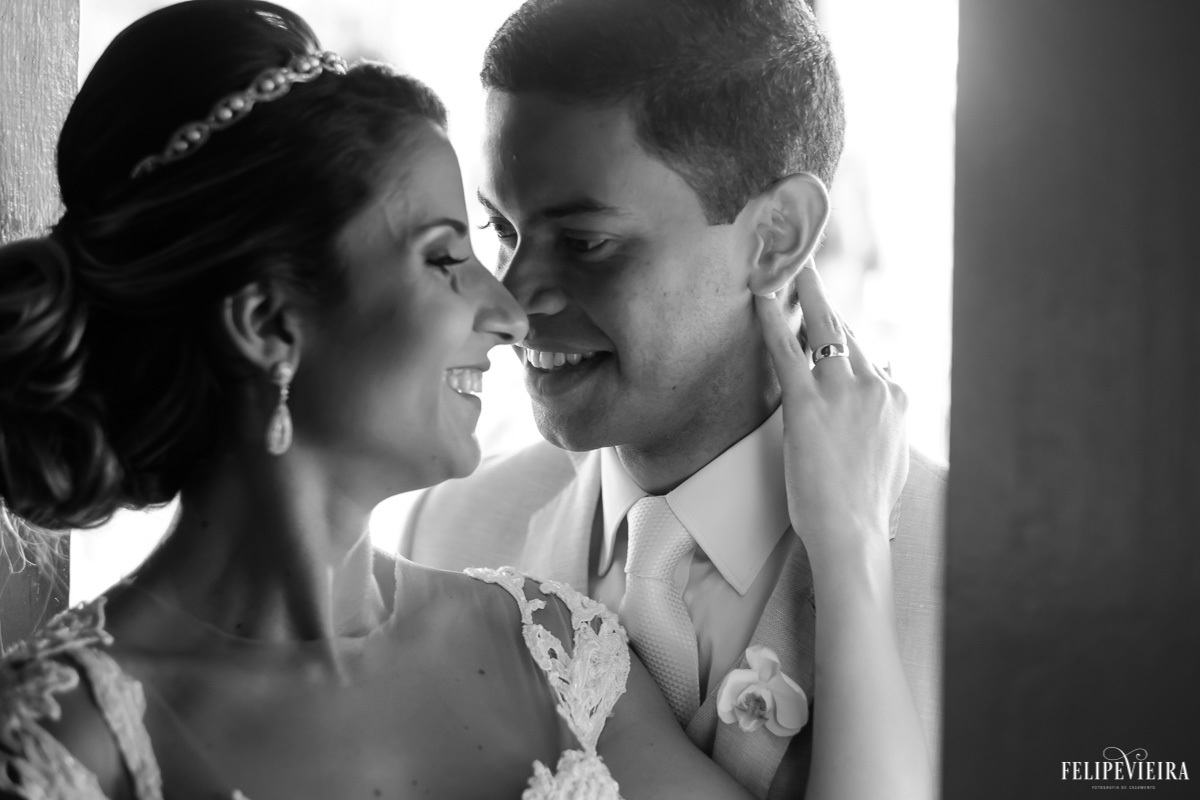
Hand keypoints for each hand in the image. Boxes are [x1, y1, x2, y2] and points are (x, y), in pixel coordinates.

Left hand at [756, 263, 908, 561]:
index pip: (868, 353)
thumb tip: (889, 391)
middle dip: (824, 299)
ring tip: (786, 264)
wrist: (853, 533)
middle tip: (806, 264)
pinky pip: (786, 349)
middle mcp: (875, 385)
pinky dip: (772, 317)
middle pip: (846, 332)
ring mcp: (842, 391)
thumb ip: (889, 418)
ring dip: (804, 292)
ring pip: (822, 329)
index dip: (843, 334)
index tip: (828, 316)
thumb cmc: (866, 505)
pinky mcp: (807, 403)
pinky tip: (761, 292)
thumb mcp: (893, 455)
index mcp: (896, 397)